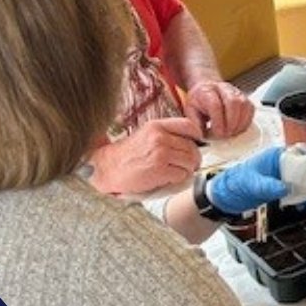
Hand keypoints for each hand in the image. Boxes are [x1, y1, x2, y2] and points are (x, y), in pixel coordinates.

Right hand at [86, 117, 202, 194]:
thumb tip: (192, 142)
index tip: (197, 145)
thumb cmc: (128, 154)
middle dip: (193, 159)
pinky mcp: (160, 170)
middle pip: (192, 147)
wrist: (108, 168)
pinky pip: (182, 175)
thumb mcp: (147, 135)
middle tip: (187, 165)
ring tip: (176, 172)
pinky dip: (178, 179)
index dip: (197, 137)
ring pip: (190, 162)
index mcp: (157, 126)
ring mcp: (160, 153)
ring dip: (187, 170)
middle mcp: (160, 137)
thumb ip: (167, 134)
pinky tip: (168, 178)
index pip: (189, 126)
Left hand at [184, 80, 253, 139]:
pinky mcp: (245, 98)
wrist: (206, 88)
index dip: (218, 122)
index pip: (216, 105)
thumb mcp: (190, 111)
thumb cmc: (198, 101)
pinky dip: (246, 122)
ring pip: (244, 105)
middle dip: (231, 123)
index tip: (216, 134)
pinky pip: (250, 109)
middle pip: (233, 103)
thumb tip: (201, 135)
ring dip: (239, 124)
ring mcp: (236, 92)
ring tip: (231, 133)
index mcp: (206, 91)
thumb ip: (195, 124)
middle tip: (225, 135)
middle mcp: (223, 88)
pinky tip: (238, 129)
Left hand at [207, 146, 305, 214]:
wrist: (223, 198)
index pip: (303, 155)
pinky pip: (299, 192)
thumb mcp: (249, 183)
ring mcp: (282, 177)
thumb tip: (286, 188)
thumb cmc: (233, 184)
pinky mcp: (281, 189)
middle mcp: (282, 164)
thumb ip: (267, 185)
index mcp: (276, 156)